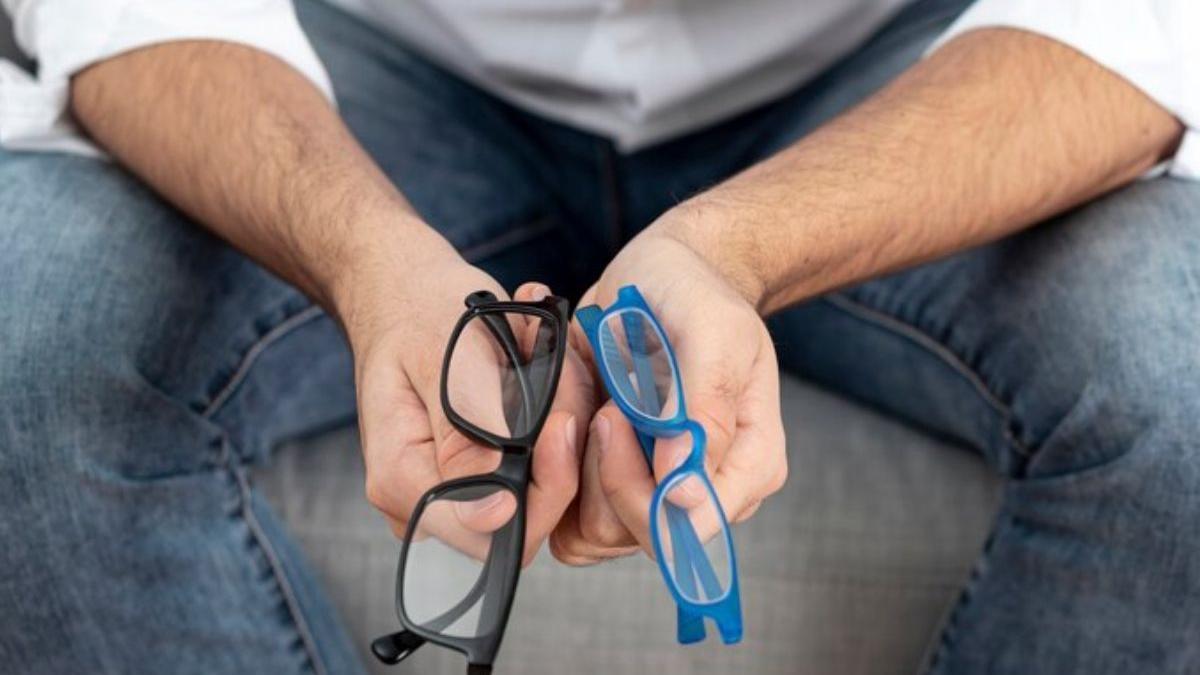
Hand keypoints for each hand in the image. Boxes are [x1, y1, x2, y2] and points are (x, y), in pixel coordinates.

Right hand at [344, 253, 592, 565]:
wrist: (407, 293)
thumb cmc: (420, 315)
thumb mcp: (444, 361)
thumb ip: (467, 440)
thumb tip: (495, 514)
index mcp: (403, 480)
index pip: (491, 534)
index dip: (544, 492)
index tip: (563, 422)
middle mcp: (425, 500)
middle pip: (525, 514)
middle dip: (561, 447)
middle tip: (562, 370)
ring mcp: (454, 489)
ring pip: (540, 485)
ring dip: (561, 418)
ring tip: (548, 353)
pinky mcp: (482, 471)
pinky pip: (538, 463)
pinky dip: (553, 415)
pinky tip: (543, 361)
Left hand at [550, 222, 787, 564]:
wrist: (663, 277)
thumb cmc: (696, 297)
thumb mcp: (713, 331)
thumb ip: (704, 409)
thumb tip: (684, 489)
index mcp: (750, 465)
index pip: (694, 526)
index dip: (643, 490)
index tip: (617, 417)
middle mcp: (708, 491)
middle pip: (643, 535)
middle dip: (605, 472)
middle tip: (602, 406)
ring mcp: (657, 493)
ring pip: (598, 534)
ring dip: (576, 467)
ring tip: (588, 402)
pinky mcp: (611, 487)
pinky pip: (568, 518)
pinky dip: (555, 472)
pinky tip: (567, 420)